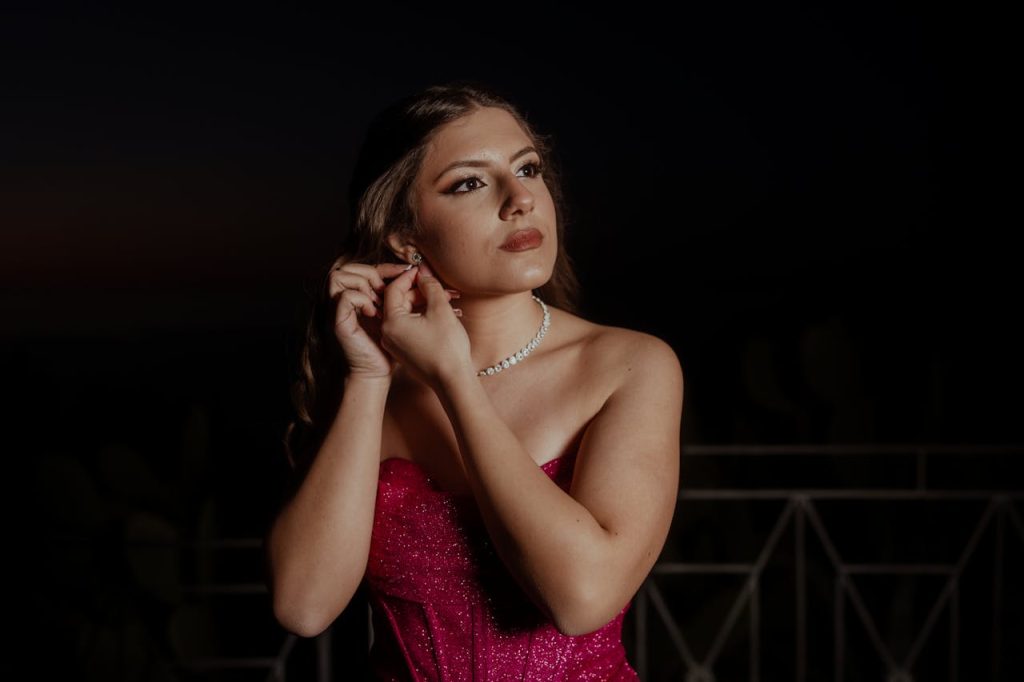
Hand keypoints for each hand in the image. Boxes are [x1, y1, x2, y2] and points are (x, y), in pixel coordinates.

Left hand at [329, 261, 461, 380]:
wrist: (453, 381)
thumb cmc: (447, 348)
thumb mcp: (440, 310)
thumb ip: (430, 287)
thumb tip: (423, 274)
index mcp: (391, 322)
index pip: (394, 289)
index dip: (410, 276)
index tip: (424, 271)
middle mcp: (388, 333)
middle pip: (400, 301)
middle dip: (421, 292)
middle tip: (441, 288)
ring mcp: (395, 344)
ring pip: (406, 314)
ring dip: (425, 304)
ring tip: (448, 302)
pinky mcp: (404, 351)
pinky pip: (409, 327)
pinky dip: (423, 317)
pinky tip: (442, 315)